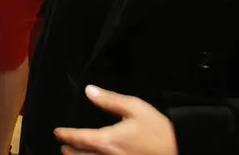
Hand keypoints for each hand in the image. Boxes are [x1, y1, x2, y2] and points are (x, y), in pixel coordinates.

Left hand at [54, 86, 176, 154]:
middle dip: (69, 151)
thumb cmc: (159, 130)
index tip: (58, 132)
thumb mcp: (135, 108)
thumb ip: (109, 99)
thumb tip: (89, 90)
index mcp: (108, 140)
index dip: (65, 135)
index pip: (78, 138)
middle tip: (63, 147)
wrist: (181, 149)